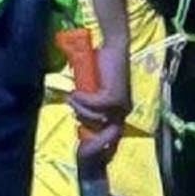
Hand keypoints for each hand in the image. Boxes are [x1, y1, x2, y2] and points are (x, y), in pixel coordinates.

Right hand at [69, 38, 130, 161]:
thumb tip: (78, 120)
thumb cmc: (103, 68)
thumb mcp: (94, 91)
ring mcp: (120, 105)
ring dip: (79, 109)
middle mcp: (123, 112)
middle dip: (86, 133)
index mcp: (120, 113)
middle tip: (73, 121)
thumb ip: (90, 106)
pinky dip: (81, 100)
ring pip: (93, 118)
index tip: (81, 146)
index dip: (94, 145)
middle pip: (101, 133)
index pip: (109, 138)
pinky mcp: (113, 96)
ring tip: (71, 96)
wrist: (114, 49)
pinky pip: (92, 105)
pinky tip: (74, 92)